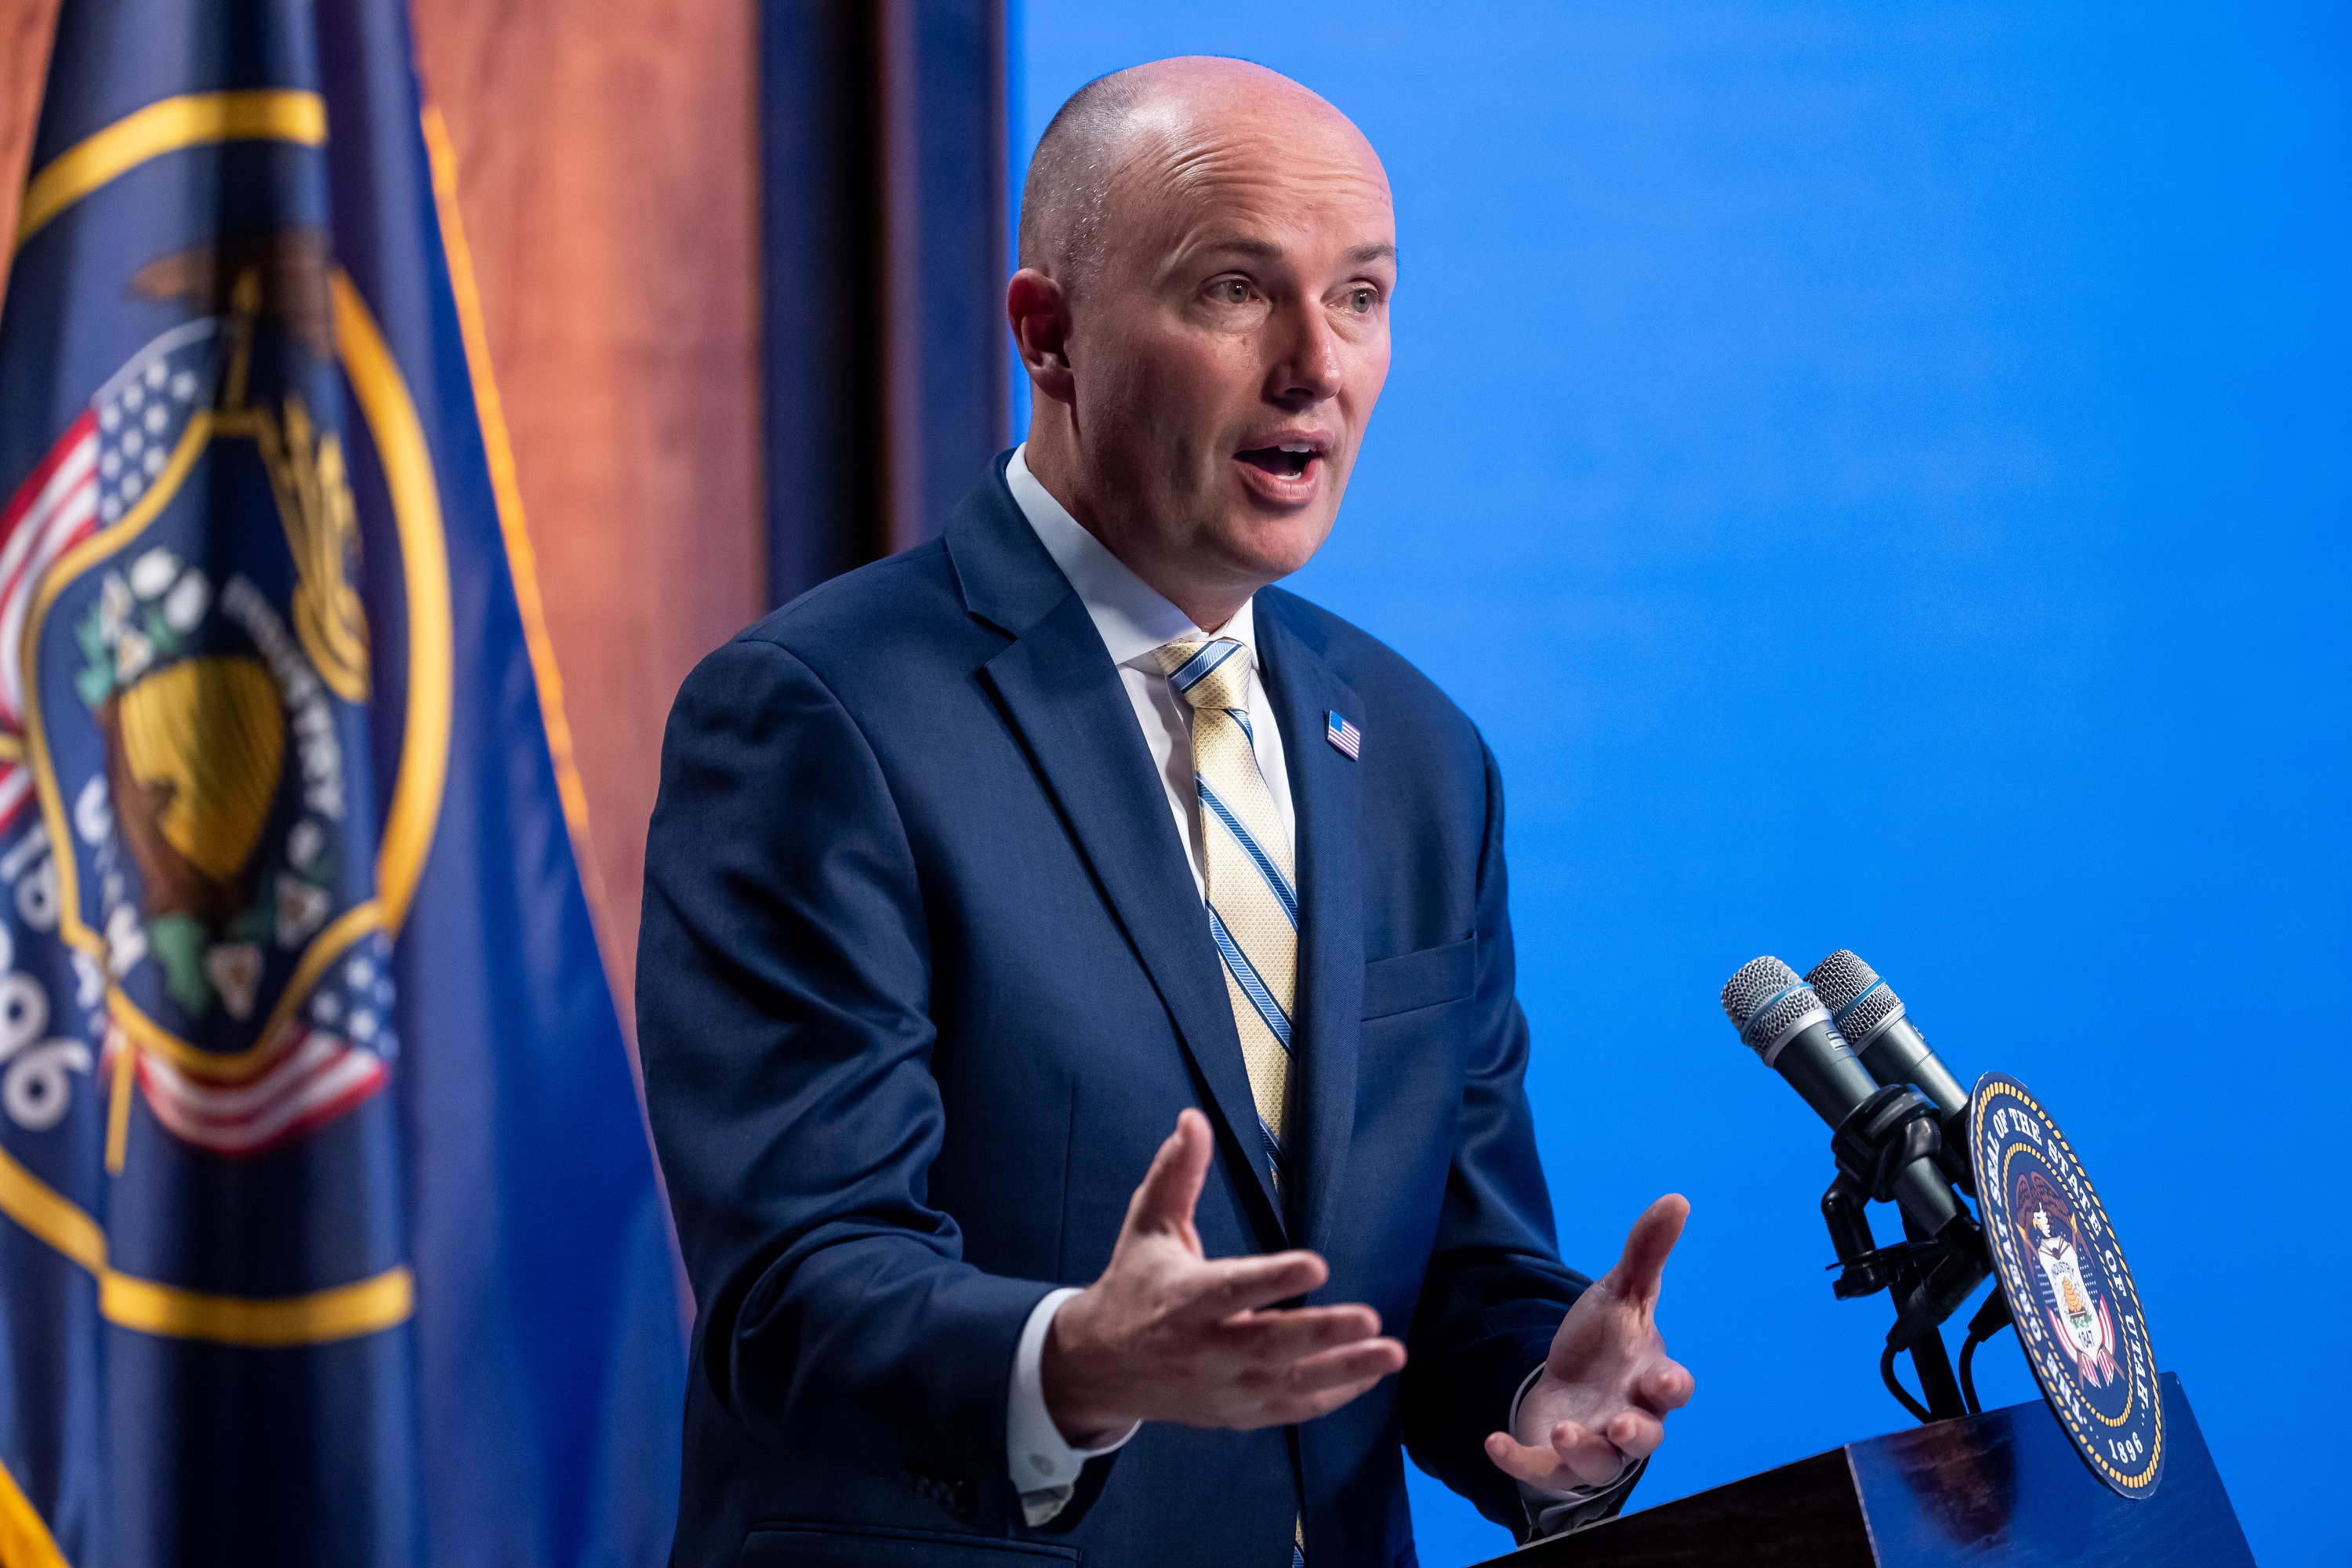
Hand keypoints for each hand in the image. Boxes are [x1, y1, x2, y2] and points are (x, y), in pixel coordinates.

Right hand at [1042, 1109, 1407, 1444]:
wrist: (1101, 1366)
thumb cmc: (1134, 1283)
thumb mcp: (1147, 1224)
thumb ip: (1176, 1173)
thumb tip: (1194, 1118)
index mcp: (1183, 1299)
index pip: (1232, 1289)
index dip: (1273, 1280)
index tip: (1317, 1266)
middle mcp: (1204, 1348)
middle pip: (1269, 1344)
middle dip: (1322, 1334)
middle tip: (1371, 1318)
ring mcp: (1222, 1387)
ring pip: (1288, 1383)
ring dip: (1344, 1371)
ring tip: (1392, 1353)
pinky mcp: (1236, 1413)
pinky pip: (1289, 1410)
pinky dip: (1330, 1397)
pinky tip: (1369, 1376)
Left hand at [1484, 1195, 1694, 1491]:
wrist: (1567, 1377)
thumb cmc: (1606, 1339)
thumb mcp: (1621, 1292)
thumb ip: (1647, 1252)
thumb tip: (1677, 1198)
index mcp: (1650, 1377)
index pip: (1674, 1389)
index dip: (1673, 1387)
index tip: (1666, 1381)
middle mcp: (1630, 1417)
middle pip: (1646, 1439)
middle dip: (1636, 1435)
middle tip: (1621, 1426)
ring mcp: (1595, 1444)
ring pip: (1601, 1463)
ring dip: (1585, 1451)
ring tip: (1565, 1431)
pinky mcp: (1555, 1461)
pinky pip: (1542, 1472)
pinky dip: (1520, 1462)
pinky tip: (1493, 1442)